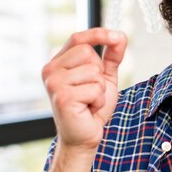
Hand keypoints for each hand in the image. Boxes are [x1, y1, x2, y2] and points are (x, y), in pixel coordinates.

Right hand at [42, 28, 126, 151]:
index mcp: (58, 62)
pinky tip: (87, 109)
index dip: (98, 34)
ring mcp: (54, 83)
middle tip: (91, 91)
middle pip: (88, 53)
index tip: (118, 37)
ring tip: (89, 101)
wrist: (84, 136)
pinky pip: (95, 89)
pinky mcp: (62, 97)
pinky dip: (98, 101)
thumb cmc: (91, 106)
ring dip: (100, 89)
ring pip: (94, 71)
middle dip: (99, 73)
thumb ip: (111, 56)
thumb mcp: (105, 77)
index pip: (78, 38)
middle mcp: (51, 70)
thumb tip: (120, 35)